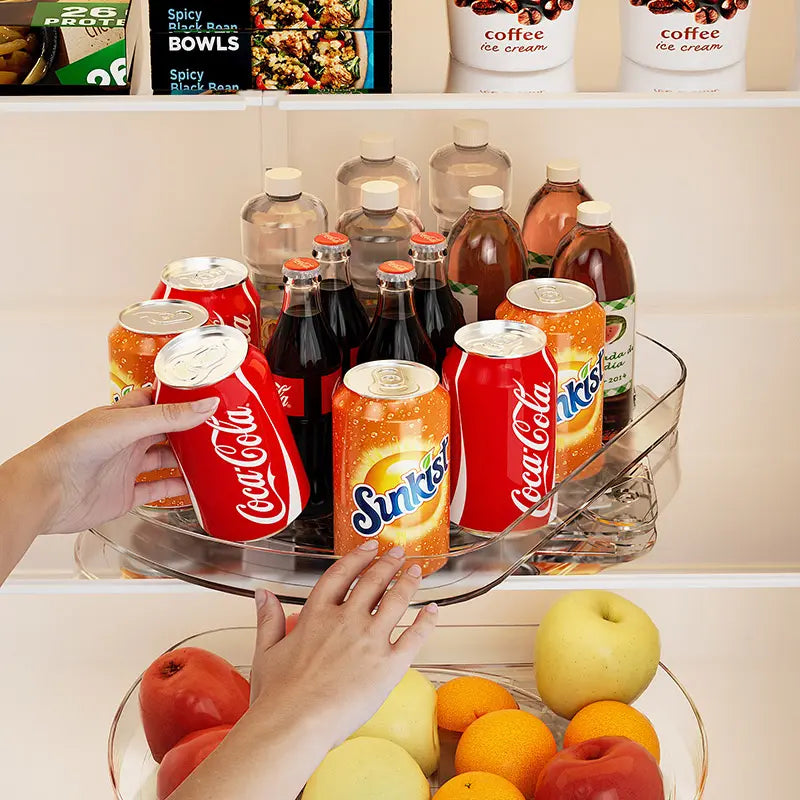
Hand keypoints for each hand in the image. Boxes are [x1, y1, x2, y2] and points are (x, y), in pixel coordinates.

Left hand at [29, 390, 218, 534]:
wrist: (47, 492)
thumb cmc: (71, 450)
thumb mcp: (127, 424)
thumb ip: (169, 417)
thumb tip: (206, 406)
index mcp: (123, 417)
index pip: (157, 402)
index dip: (180, 399)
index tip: (207, 397)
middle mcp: (125, 441)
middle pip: (166, 433)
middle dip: (190, 432)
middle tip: (219, 430)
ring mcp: (126, 468)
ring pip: (165, 462)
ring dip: (187, 462)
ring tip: (213, 458)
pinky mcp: (125, 495)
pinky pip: (158, 490)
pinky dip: (177, 490)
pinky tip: (194, 488)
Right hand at [249, 540, 438, 748]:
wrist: (294, 724)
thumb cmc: (277, 695)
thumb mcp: (266, 651)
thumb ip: (268, 619)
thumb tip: (262, 593)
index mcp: (317, 615)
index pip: (341, 574)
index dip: (358, 557)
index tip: (370, 547)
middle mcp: (346, 620)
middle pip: (373, 582)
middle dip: (388, 564)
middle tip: (399, 553)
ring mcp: (370, 641)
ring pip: (396, 601)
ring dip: (408, 583)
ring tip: (416, 572)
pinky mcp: (388, 666)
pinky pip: (414, 637)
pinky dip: (426, 621)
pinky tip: (434, 610)